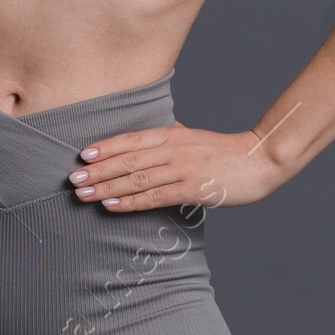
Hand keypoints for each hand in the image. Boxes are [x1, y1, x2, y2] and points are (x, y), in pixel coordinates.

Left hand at [67, 123, 279, 211]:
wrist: (261, 160)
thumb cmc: (226, 152)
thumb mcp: (195, 137)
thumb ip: (174, 135)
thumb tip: (158, 129)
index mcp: (172, 134)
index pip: (131, 139)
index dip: (105, 147)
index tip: (81, 155)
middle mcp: (174, 149)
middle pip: (128, 159)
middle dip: (98, 170)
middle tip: (73, 178)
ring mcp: (183, 168)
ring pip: (137, 178)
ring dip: (107, 187)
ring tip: (84, 194)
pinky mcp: (192, 188)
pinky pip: (155, 196)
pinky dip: (131, 202)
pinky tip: (112, 206)